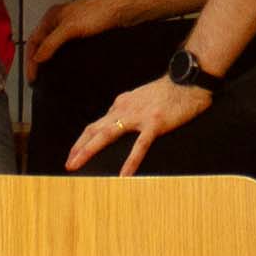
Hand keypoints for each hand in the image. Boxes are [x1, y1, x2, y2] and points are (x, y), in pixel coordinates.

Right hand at [25, 0, 125, 79]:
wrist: (121, 10)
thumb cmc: (97, 14)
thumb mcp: (70, 29)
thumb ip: (52, 43)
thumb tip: (37, 59)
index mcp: (52, 17)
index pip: (34, 41)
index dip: (30, 60)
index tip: (32, 78)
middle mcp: (58, 21)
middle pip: (41, 44)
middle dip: (36, 61)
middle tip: (36, 80)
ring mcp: (70, 27)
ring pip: (53, 47)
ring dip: (48, 61)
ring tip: (47, 77)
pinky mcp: (82, 34)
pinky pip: (65, 49)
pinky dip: (60, 59)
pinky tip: (63, 68)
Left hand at [65, 76, 211, 175]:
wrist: (187, 80)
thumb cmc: (167, 91)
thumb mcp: (140, 98)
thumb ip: (127, 111)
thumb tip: (115, 124)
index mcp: (121, 104)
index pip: (96, 125)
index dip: (81, 140)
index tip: (72, 154)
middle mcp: (124, 109)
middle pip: (95, 130)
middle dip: (79, 148)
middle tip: (68, 164)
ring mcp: (138, 116)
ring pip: (107, 135)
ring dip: (89, 150)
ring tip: (79, 164)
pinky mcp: (154, 123)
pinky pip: (139, 146)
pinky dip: (130, 161)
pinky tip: (124, 176)